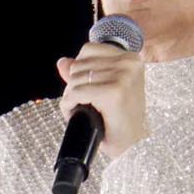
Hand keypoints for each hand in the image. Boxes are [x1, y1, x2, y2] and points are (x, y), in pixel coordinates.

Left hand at [56, 43, 146, 158]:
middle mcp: (129, 63)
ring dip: (70, 97)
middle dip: (73, 85)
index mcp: (130, 58)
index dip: (78, 70)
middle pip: (78, 65)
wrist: (131, 143)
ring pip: (74, 79)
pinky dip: (69, 105)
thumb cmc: (119, 118)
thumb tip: (62, 62)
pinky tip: (77, 113)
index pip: (87, 50)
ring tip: (82, 109)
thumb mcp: (102, 89)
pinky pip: (76, 93)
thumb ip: (82, 72)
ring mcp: (123, 76)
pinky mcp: (114, 92)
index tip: (86, 87)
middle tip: (83, 103)